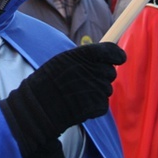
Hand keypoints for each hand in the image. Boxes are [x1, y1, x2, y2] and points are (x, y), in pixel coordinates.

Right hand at [0, 43, 125, 157]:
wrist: (39, 106)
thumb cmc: (48, 81)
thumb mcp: (63, 60)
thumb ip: (85, 57)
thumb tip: (106, 57)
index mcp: (84, 54)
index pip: (113, 51)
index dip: (117, 55)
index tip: (118, 59)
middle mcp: (94, 69)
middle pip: (110, 72)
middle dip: (101, 77)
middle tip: (83, 82)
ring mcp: (97, 88)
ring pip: (107, 89)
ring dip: (96, 92)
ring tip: (77, 95)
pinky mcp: (98, 105)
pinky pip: (103, 104)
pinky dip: (94, 106)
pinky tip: (78, 105)